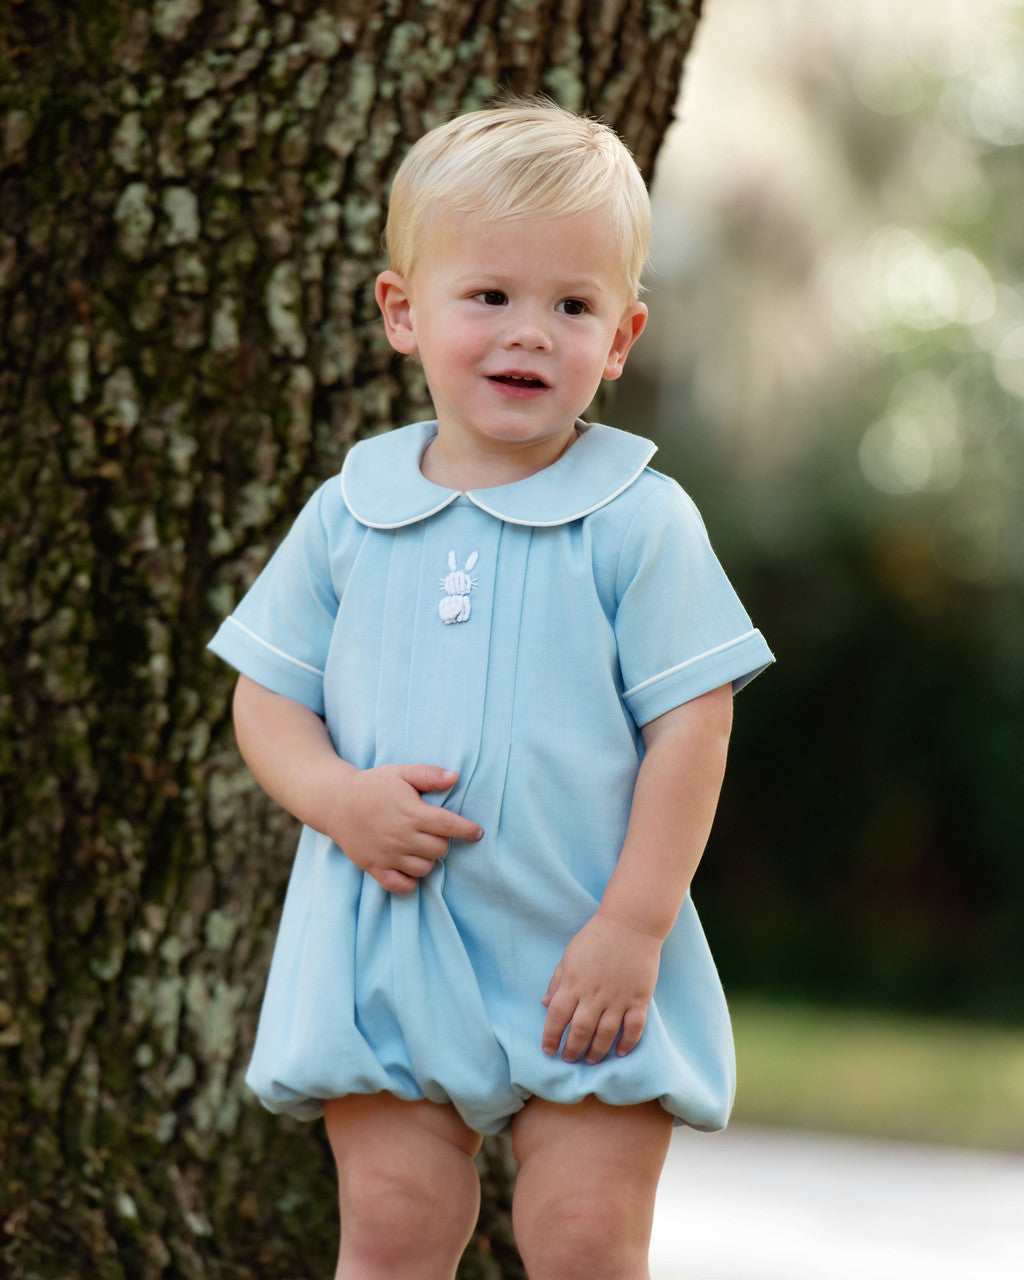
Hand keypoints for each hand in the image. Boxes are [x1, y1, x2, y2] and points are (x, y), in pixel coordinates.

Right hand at [330, 764, 482, 893]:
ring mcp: (388, 855)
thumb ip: (428, 775)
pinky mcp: (375, 868)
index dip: (468, 830)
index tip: (478, 832)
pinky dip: (410, 882)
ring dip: (429, 859)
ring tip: (421, 846)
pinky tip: (409, 867)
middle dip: (443, 841)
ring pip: (425, 869)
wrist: (335, 802)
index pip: (449, 826)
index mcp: (412, 813)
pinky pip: (400, 886)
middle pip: (440, 850)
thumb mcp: (400, 772)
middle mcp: (402, 837)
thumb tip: (455, 776)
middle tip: (434, 831)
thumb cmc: (372, 785)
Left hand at [541, 913, 661, 1063]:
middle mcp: (594, 995)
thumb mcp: (569, 955)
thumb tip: (545, 1003)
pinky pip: (634, 1028)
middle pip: (580, 1031)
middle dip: (572, 1050)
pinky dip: (627, 1043)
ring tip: (590, 1060)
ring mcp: (618, 998)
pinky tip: (620, 1052)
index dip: (551, 1037)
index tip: (548, 1050)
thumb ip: (557, 980)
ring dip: (596, 1052)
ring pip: (605, 1035)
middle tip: (569, 1059)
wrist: (631, 923)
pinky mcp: (639, 999)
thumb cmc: (596, 936)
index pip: (557, 1017)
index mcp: (573, 983)